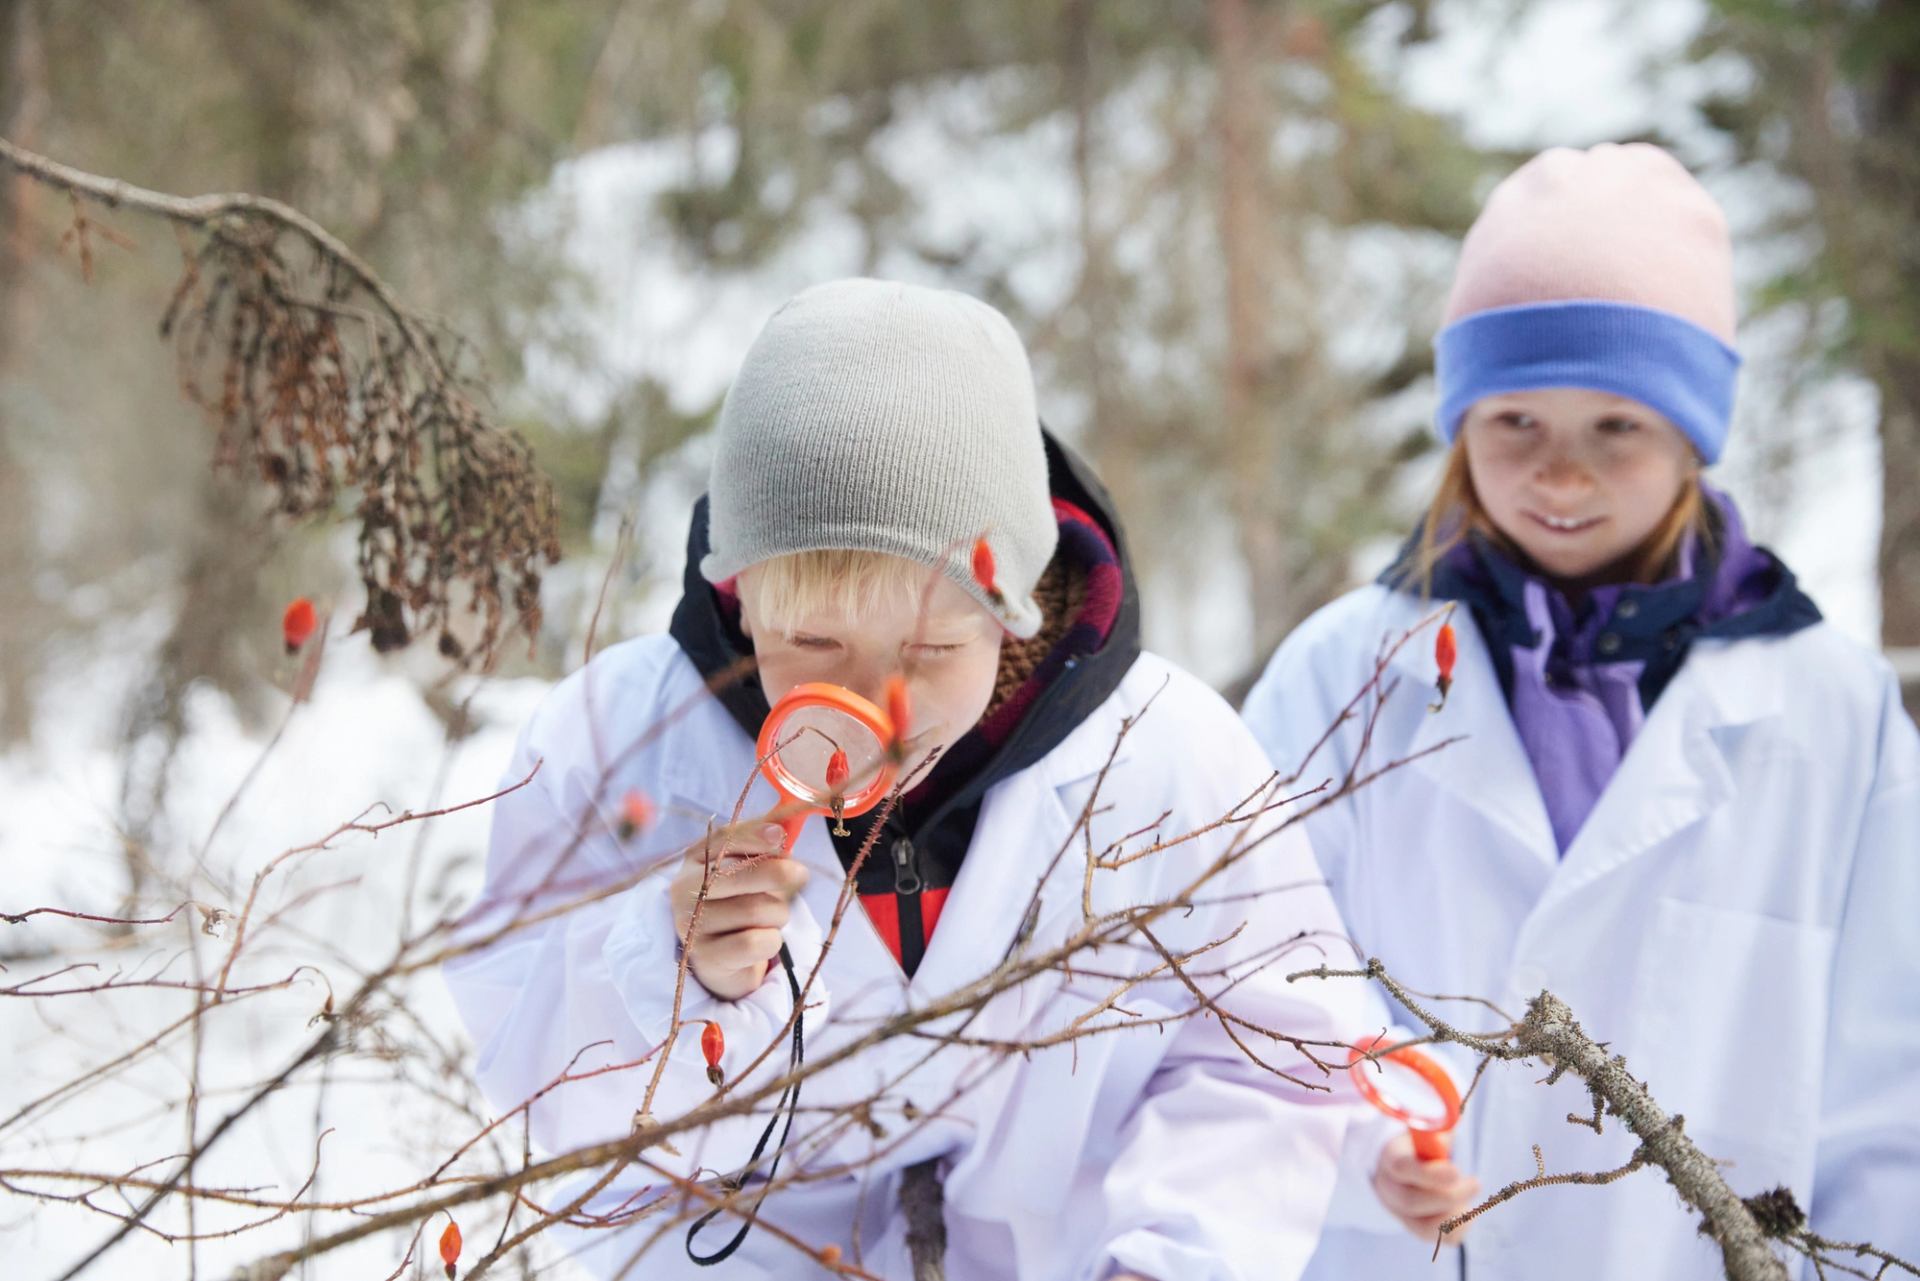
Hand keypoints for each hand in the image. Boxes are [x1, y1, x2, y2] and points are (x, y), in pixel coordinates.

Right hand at [668, 815, 808, 1000]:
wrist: (725, 956)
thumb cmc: (740, 902)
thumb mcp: (747, 869)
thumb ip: (761, 846)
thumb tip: (779, 830)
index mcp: (694, 862)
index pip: (723, 840)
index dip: (755, 836)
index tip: (780, 836)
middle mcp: (684, 892)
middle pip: (740, 875)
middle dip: (779, 873)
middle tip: (800, 874)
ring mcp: (692, 926)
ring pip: (756, 911)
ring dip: (778, 913)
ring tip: (770, 917)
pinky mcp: (707, 958)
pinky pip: (756, 943)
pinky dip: (771, 940)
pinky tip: (762, 941)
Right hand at [1372, 1132, 1480, 1243]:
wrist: (1405, 1168)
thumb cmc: (1422, 1146)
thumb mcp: (1426, 1133)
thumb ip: (1438, 1130)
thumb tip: (1457, 1114)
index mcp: (1391, 1159)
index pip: (1402, 1168)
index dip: (1429, 1173)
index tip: (1456, 1171)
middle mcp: (1389, 1189)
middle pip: (1412, 1202)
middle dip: (1449, 1196)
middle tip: (1476, 1183)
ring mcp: (1400, 1213)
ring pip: (1424, 1227)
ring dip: (1454, 1215)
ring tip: (1470, 1201)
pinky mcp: (1415, 1229)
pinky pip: (1438, 1239)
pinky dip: (1459, 1230)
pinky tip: (1467, 1212)